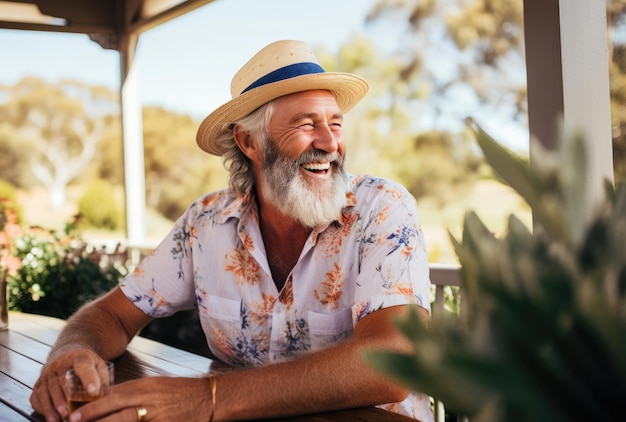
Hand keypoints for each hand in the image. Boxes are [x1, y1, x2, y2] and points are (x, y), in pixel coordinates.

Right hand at [30, 349, 108, 421]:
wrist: (67, 354)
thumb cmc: (87, 364)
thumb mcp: (99, 365)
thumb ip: (102, 380)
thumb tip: (105, 399)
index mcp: (79, 357)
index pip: (83, 366)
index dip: (88, 378)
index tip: (93, 391)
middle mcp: (60, 364)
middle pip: (60, 382)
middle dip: (63, 399)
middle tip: (69, 413)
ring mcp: (47, 374)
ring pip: (46, 391)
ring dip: (51, 407)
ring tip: (59, 419)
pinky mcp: (38, 384)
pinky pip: (36, 397)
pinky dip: (42, 408)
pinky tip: (50, 418)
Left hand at [66, 376, 213, 421]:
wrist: (208, 397)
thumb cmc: (180, 391)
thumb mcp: (154, 386)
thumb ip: (132, 393)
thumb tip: (107, 399)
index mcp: (144, 387)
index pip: (112, 395)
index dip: (92, 406)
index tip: (73, 414)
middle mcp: (149, 399)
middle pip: (116, 408)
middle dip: (93, 416)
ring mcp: (157, 415)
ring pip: (126, 421)